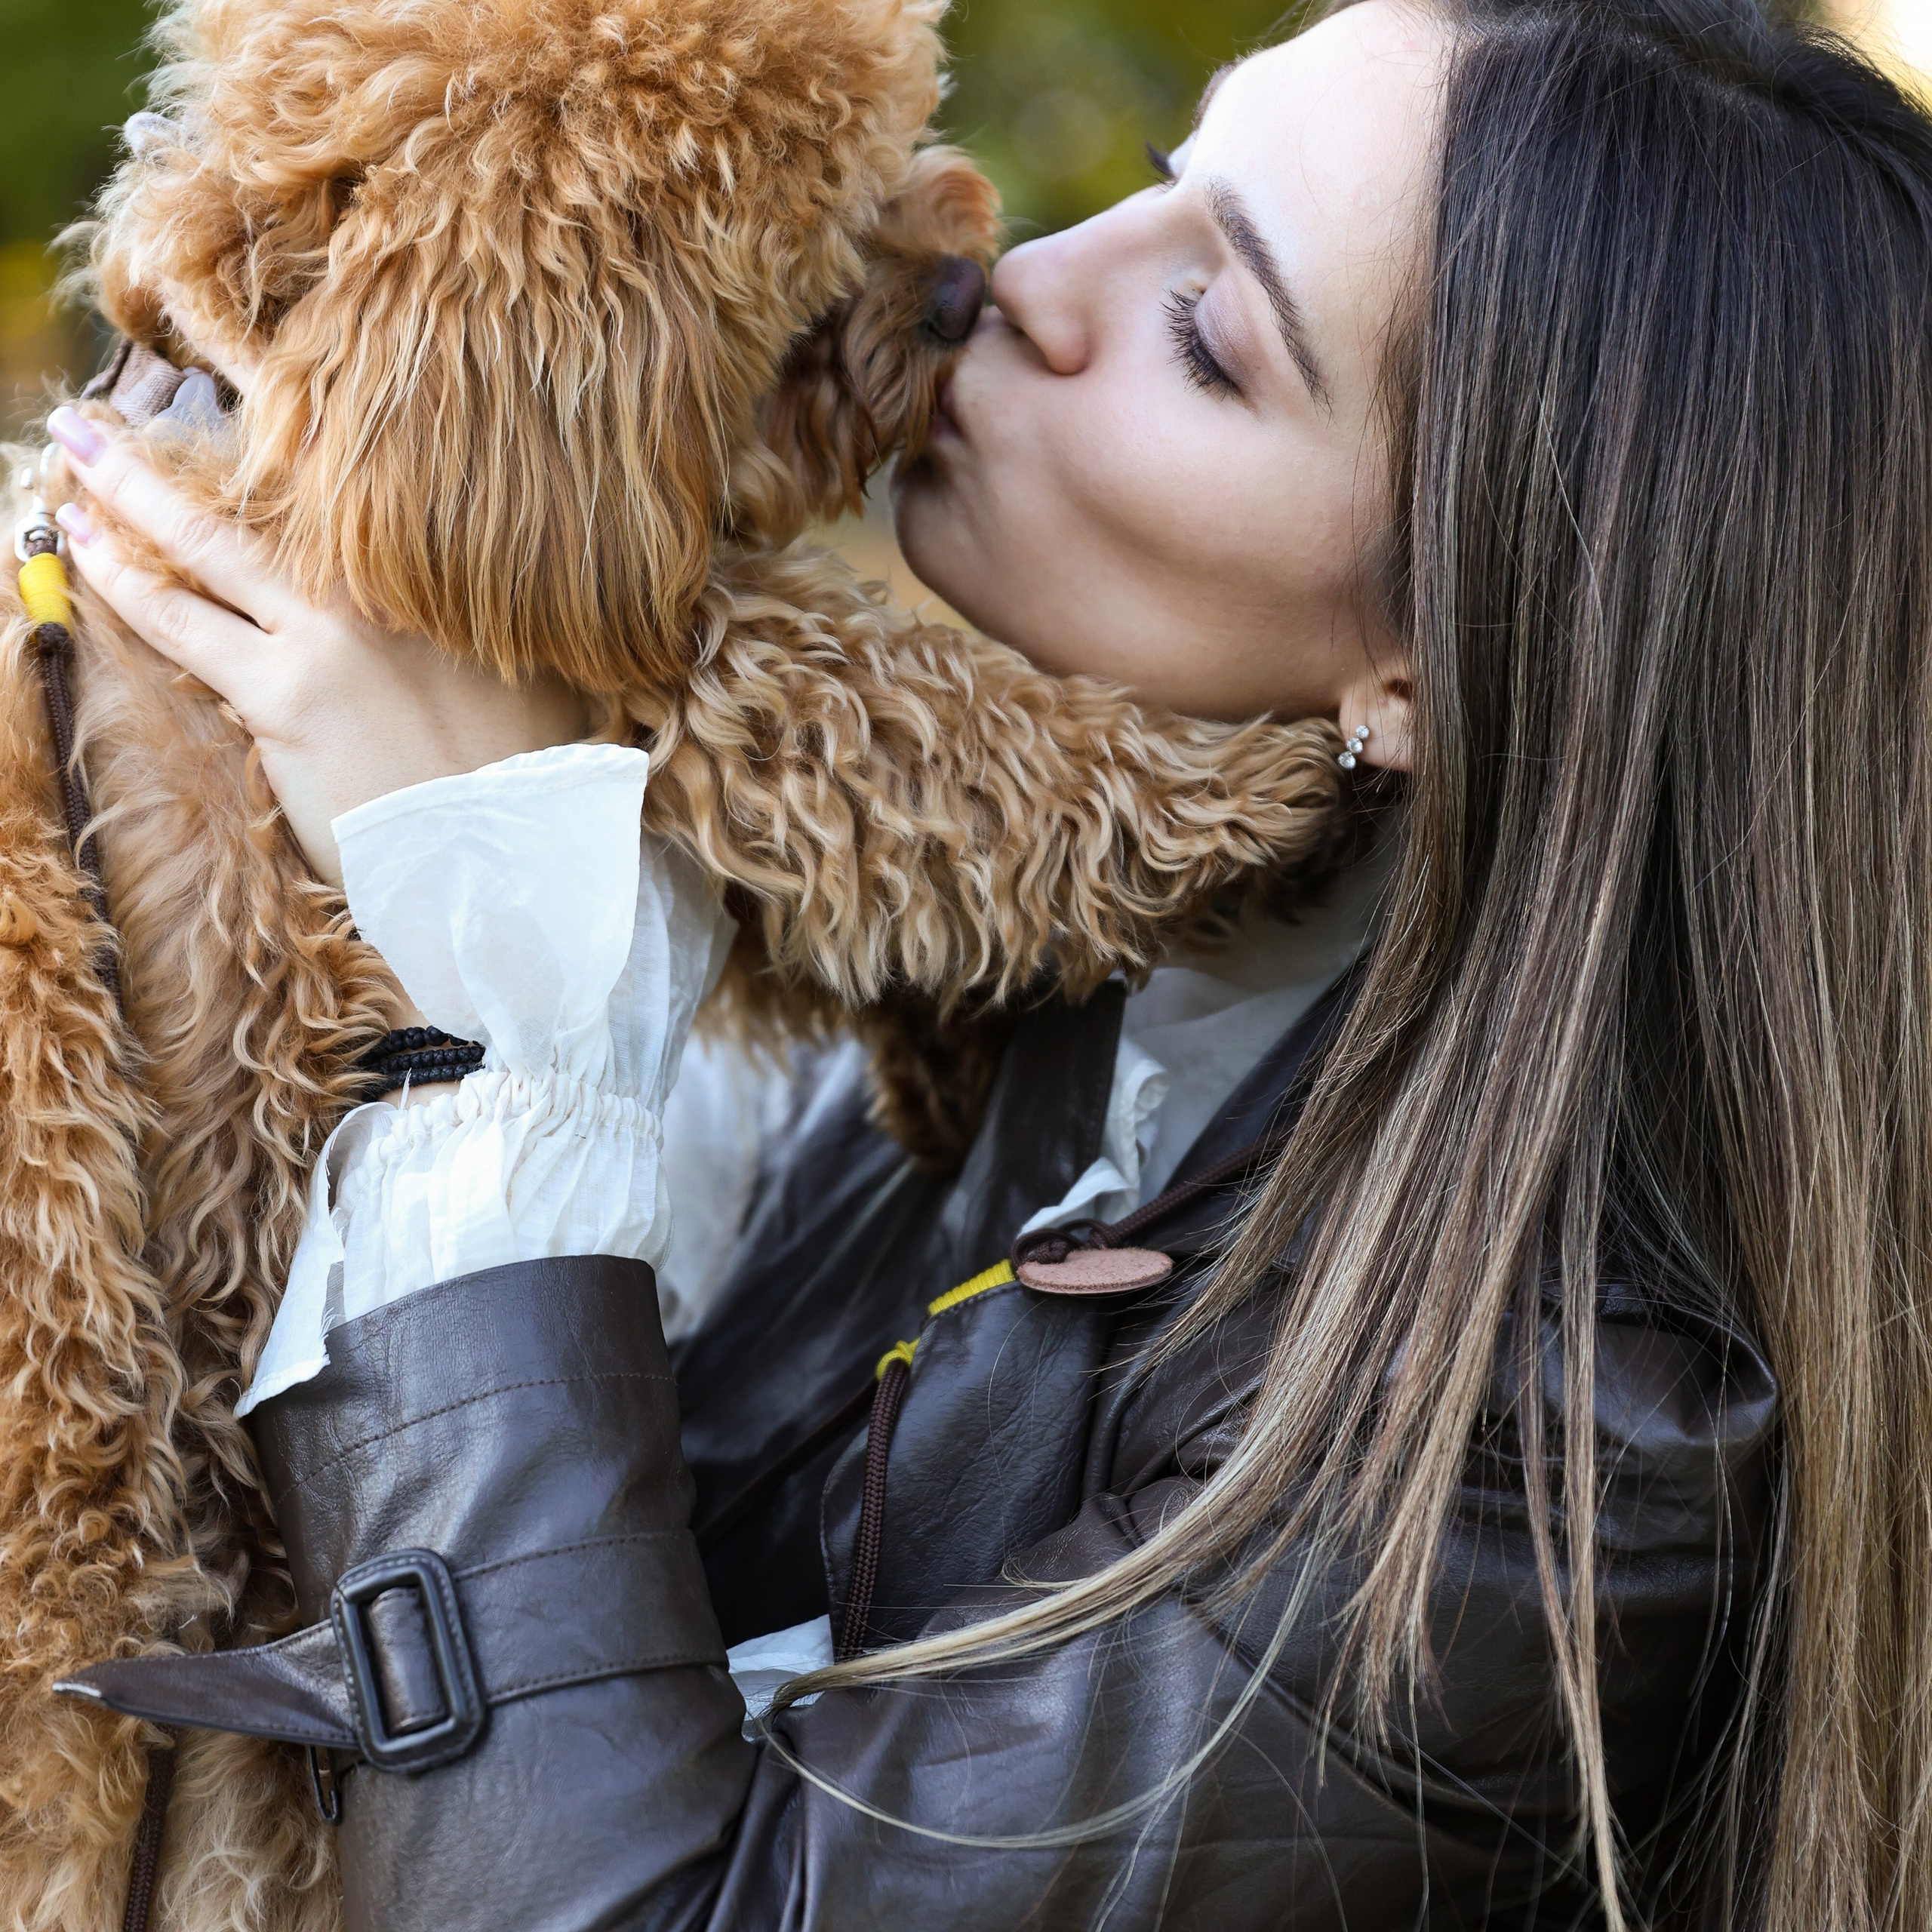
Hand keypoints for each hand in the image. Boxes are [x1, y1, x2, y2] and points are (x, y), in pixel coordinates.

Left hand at [49, 407, 587, 887]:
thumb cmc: (530, 773)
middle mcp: (375, 593)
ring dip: (131, 499)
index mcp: (439, 577)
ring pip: (207, 550)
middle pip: (260, 506)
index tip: (226, 418)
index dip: (274, 454)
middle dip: (169, 462)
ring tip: (77, 459)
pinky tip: (87, 550)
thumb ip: (498, 627)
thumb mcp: (543, 676)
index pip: (339, 496)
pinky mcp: (284, 700)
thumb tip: (495, 599)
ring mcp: (325, 641)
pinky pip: (182, 625)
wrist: (511, 845)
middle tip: (96, 423)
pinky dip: (127, 582)